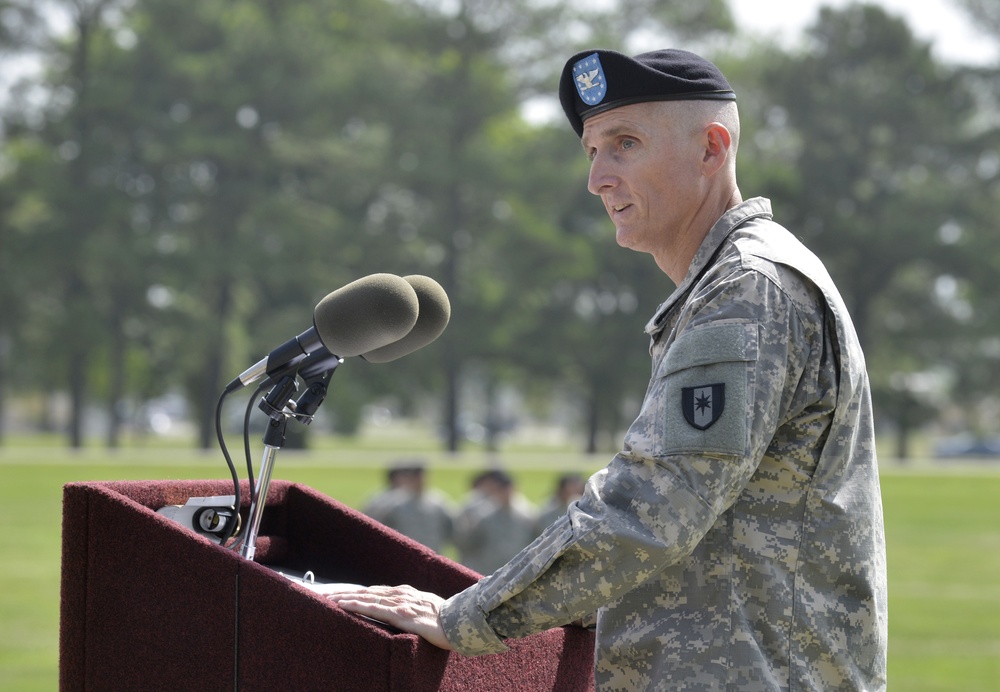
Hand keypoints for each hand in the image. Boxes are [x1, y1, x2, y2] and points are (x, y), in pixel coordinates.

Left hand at [312, 583, 454, 650]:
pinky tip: (343, 606)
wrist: (463, 623)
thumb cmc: (447, 621)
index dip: (354, 593)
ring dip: (344, 598)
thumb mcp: (425, 612)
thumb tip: (399, 616)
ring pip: (366, 598)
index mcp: (405, 594)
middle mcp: (400, 594)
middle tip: (323, 594)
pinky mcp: (401, 614)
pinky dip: (356, 605)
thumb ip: (411, 610)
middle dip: (343, 593)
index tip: (337, 594)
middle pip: (365, 592)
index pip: (373, 592)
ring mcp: (400, 603)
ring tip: (326, 599)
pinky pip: (374, 609)